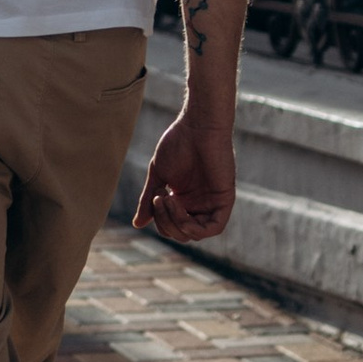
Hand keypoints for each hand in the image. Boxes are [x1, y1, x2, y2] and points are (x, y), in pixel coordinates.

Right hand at [134, 101, 235, 242]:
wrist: (197, 127)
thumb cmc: (178, 144)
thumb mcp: (158, 176)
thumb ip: (148, 201)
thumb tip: (138, 224)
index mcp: (183, 199)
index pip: (170, 225)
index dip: (159, 219)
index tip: (154, 196)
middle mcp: (198, 204)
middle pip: (181, 233)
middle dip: (165, 222)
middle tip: (159, 198)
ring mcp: (211, 203)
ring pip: (194, 234)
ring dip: (177, 223)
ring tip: (168, 199)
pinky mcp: (224, 200)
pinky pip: (214, 228)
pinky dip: (194, 227)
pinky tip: (181, 211)